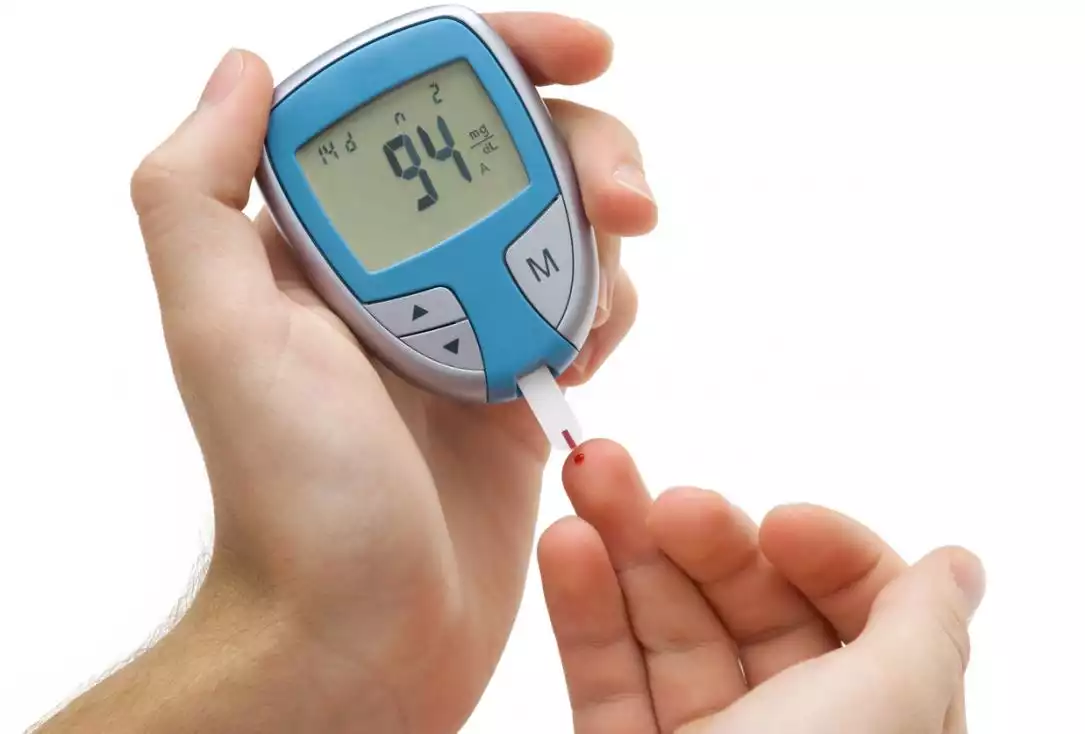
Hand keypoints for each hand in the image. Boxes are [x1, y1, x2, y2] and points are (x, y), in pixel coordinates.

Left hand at [124, 13, 654, 733]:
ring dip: (601, 247)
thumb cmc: (296, 497)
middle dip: (589, 155)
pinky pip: (587, 310)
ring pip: (567, 229)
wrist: (363, 632)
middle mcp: (399, 270)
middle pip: (518, 156)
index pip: (420, 107)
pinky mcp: (519, 380)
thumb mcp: (222, 331)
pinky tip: (587, 357)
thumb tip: (244, 68)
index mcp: (329, 238)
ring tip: (587, 322)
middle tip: (628, 202)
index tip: (582, 54)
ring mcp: (467, 323)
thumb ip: (197, 190)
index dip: (505, 61)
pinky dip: (606, 314)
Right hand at [540, 441, 984, 733]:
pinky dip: (584, 607)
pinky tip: (569, 546)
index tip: (779, 522)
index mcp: (875, 724)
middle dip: (702, 535)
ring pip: (667, 630)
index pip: (861, 612)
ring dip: (625, 548)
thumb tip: (957, 566)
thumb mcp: (883, 714)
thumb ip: (920, 631)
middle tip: (653, 489)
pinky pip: (606, 678)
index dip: (826, 553)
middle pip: (752, 607)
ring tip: (588, 477)